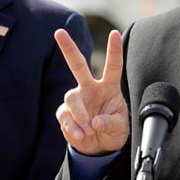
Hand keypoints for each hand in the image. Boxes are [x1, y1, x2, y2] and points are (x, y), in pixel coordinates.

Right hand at [54, 28, 128, 155]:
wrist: (99, 147)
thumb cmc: (113, 131)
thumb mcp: (120, 128)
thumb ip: (111, 123)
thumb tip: (96, 121)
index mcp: (108, 87)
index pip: (112, 66)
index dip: (114, 50)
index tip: (114, 33)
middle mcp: (90, 88)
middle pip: (78, 65)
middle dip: (68, 48)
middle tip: (59, 32)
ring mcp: (77, 99)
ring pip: (72, 98)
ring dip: (81, 116)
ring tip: (90, 130)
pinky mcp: (65, 112)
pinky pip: (65, 115)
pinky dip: (73, 127)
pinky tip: (81, 134)